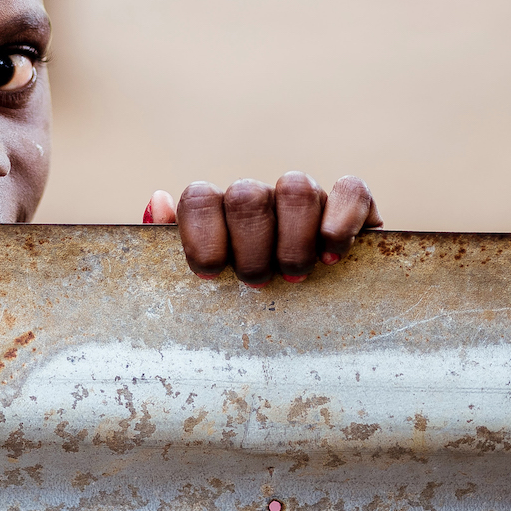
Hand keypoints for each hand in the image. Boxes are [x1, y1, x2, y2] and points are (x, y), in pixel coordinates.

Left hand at [144, 172, 380, 284]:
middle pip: (247, 197)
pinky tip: (332, 257)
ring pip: (296, 187)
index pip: (200, 198)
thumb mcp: (208, 286)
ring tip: (296, 276)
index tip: (211, 275)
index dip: (202, 236)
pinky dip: (340, 221)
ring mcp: (307, 196)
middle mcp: (262, 196)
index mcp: (220, 212)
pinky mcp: (353, 203)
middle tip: (258, 284)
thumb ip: (173, 248)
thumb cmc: (246, 306)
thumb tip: (157, 202)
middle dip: (251, 249)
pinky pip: (350, 189)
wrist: (319, 323)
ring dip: (293, 240)